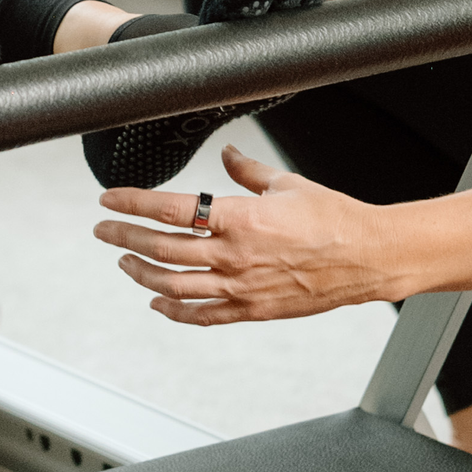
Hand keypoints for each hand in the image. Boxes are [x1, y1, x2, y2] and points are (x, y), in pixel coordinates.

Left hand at [93, 144, 408, 323]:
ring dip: (142, 274)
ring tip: (124, 263)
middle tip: (103, 230)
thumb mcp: (287, 183)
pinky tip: (157, 301)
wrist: (369, 258)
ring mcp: (241, 288)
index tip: (108, 199)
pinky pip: (203, 316)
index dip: (132, 204)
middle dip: (124, 238)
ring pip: (174, 286)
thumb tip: (226, 154)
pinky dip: (174, 311)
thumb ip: (247, 170)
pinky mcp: (253, 310)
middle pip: (161, 249)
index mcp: (240, 218)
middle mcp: (234, 256)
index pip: (170, 209)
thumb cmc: (334, 218)